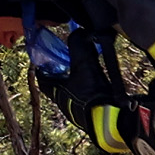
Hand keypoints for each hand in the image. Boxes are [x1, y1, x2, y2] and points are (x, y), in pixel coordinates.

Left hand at [40, 21, 128, 135]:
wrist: (112, 121)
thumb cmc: (92, 95)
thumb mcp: (84, 66)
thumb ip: (79, 47)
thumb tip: (79, 32)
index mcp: (57, 93)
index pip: (42, 78)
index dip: (42, 66)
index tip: (44, 56)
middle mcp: (64, 103)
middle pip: (56, 85)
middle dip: (59, 72)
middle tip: (64, 59)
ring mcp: (78, 110)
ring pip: (71, 91)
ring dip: (74, 80)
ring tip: (82, 68)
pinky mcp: (92, 113)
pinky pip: (84, 97)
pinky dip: (86, 87)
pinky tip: (97, 81)